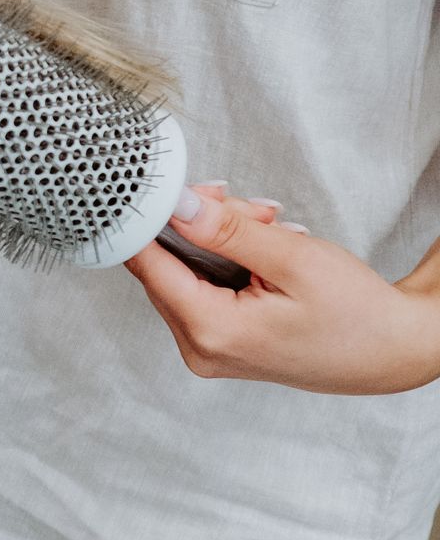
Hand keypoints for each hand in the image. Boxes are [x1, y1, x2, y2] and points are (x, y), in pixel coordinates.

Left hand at [127, 184, 439, 393]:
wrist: (393, 351)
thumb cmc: (357, 314)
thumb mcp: (292, 259)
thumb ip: (226, 231)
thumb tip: (176, 206)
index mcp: (211, 331)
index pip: (147, 263)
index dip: (154, 218)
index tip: (177, 188)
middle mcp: (200, 348)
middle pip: (167, 265)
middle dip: (203, 225)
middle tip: (253, 211)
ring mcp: (208, 349)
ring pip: (187, 272)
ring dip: (221, 239)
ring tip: (271, 230)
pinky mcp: (221, 343)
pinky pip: (204, 288)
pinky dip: (227, 260)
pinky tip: (264, 250)